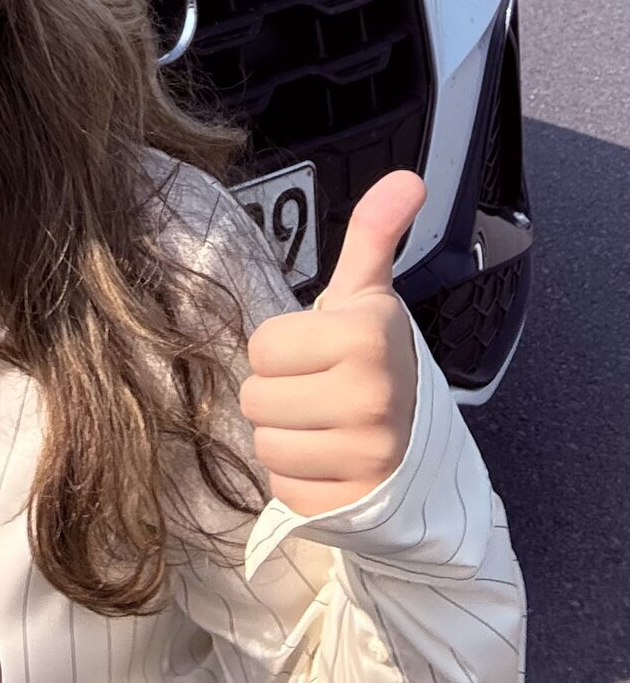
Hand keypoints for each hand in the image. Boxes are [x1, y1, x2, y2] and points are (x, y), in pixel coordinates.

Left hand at [239, 169, 424, 516]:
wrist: (425, 447)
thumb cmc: (375, 361)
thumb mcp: (368, 296)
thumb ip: (373, 235)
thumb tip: (406, 178)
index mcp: (365, 336)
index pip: (262, 348)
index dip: (282, 352)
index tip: (320, 355)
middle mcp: (371, 397)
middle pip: (256, 399)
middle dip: (280, 395)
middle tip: (319, 393)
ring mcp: (368, 457)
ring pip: (266, 445)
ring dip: (286, 437)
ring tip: (324, 427)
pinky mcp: (356, 505)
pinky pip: (285, 489)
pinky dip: (300, 479)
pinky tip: (330, 463)